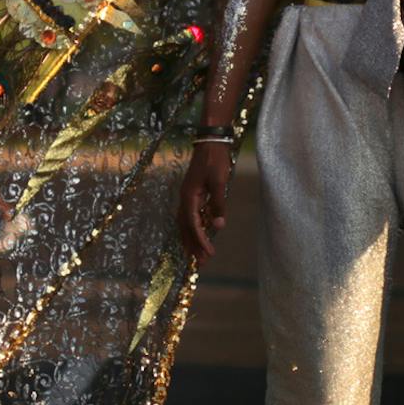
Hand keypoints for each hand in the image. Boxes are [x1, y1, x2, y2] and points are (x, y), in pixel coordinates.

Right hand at [176, 143, 233, 264]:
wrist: (210, 142)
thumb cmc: (215, 160)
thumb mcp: (219, 182)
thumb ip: (218, 204)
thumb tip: (218, 225)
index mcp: (189, 196)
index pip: (192, 224)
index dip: (200, 240)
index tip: (209, 253)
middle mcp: (184, 198)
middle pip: (185, 227)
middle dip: (192, 245)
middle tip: (200, 263)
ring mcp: (186, 196)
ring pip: (185, 223)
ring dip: (190, 239)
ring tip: (197, 255)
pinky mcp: (192, 193)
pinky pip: (188, 216)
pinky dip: (192, 229)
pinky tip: (199, 235)